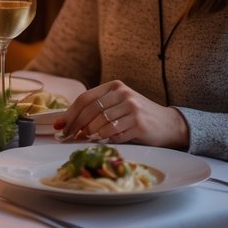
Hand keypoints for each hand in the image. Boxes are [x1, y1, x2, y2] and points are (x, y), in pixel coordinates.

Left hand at [54, 80, 189, 148]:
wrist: (168, 124)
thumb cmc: (137, 115)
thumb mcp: (118, 104)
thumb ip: (98, 108)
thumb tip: (67, 122)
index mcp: (115, 86)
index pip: (85, 99)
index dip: (70, 113)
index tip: (59, 125)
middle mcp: (123, 94)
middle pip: (90, 111)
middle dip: (75, 126)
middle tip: (68, 137)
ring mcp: (132, 108)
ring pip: (100, 124)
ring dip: (90, 134)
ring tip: (86, 139)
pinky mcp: (139, 124)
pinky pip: (114, 134)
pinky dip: (105, 139)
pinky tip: (104, 141)